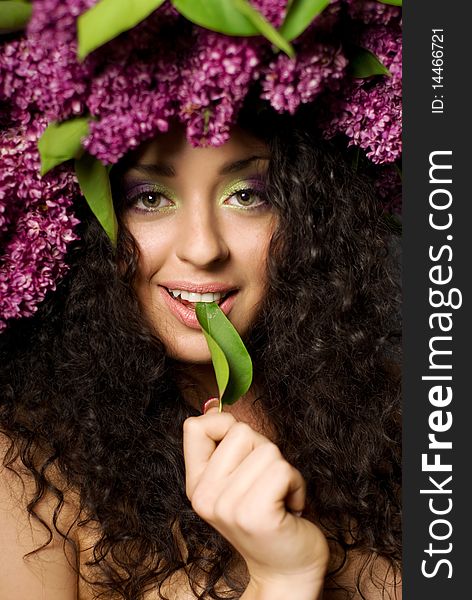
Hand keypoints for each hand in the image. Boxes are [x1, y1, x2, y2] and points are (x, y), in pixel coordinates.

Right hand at [183, 407, 328, 599]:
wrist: (285, 570)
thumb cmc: (268, 516)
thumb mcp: (236, 480)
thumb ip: (224, 445)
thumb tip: (213, 404)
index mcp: (196, 485)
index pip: (195, 426)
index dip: (225, 426)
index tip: (243, 453)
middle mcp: (205, 496)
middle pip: (241, 431)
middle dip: (264, 452)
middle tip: (266, 485)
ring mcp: (227, 507)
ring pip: (267, 449)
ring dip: (284, 471)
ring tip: (279, 498)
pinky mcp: (254, 514)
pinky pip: (283, 469)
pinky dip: (296, 485)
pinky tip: (290, 507)